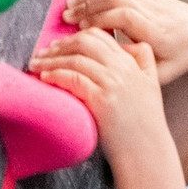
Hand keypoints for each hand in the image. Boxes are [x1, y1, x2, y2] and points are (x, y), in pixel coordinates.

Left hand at [32, 27, 173, 163]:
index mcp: (133, 63)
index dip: (75, 36)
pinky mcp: (102, 99)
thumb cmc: (144, 124)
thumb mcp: (152, 85)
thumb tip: (125, 45)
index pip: (100, 36)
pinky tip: (44, 78)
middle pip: (85, 42)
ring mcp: (113, 83)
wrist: (146, 152)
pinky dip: (55, 75)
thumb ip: (144, 61)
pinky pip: (72, 78)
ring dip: (50, 60)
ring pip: (75, 59)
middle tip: (42, 52)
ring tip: (35, 64)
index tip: (59, 45)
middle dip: (59, 45)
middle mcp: (123, 69)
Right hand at [34, 0, 187, 87]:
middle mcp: (155, 11)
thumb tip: (106, 62)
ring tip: (70, 4)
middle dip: (88, 5)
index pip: (126, 17)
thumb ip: (137, 69)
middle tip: (66, 15)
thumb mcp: (162, 74)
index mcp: (159, 34)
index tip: (81, 28)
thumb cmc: (177, 62)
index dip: (101, 19)